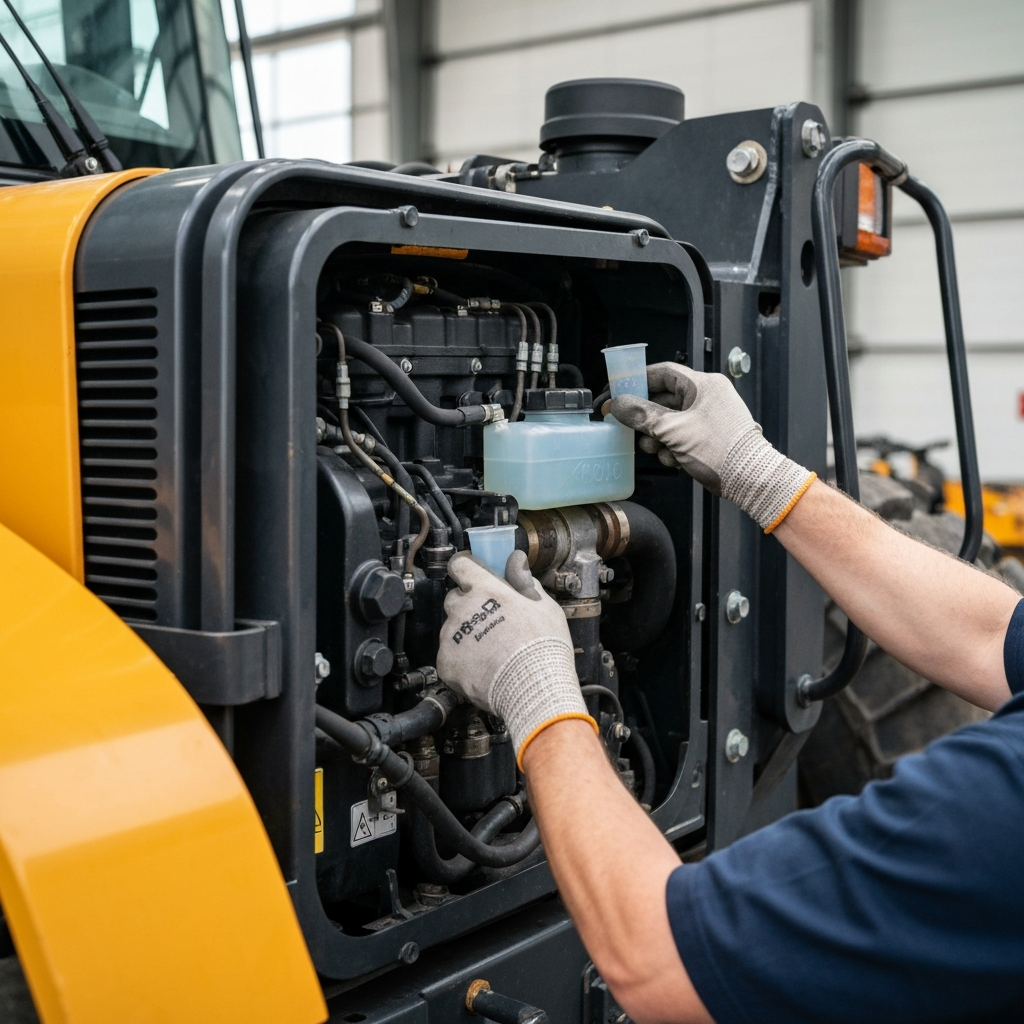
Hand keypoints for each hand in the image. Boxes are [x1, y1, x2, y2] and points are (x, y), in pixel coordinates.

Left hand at [436, 550, 595, 766]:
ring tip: (492, 649)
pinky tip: (483, 666)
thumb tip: (516, 561)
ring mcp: (450, 636)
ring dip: (466, 633)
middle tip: (491, 618)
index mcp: (484, 589)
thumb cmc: (543, 646)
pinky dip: (462, 659)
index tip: (472, 572)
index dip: (466, 567)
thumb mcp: (543, 605)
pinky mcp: (446, 663)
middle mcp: (462, 609)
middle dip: (469, 604)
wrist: (534, 688)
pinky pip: (450, 655)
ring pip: (452, 627)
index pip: (461, 564)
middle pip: (455, 597)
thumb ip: (524, 580)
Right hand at [611, 362, 815, 530]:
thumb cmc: (721, 450)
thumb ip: (642, 415)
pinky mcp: (707, 437)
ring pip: (669, 421)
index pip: (663, 372)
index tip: (619, 390)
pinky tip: (674, 459)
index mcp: (703, 385)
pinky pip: (680, 435)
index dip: (637, 380)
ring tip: (656, 449)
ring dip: (657, 437)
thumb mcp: (673, 430)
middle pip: (663, 399)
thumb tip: (618, 405)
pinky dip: (672, 447)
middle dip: (646, 418)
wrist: (750, 480)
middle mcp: (707, 397)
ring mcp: (707, 418)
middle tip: (629, 427)